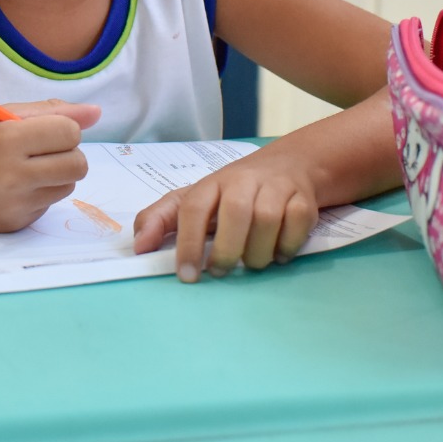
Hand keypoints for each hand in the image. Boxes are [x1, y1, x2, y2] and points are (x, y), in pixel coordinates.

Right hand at [0, 99, 101, 232]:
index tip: (44, 129)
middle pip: (78, 164)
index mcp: (7, 140)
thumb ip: (51, 112)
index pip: (69, 133)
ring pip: (67, 186)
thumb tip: (97, 113)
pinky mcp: (12, 225)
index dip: (63, 128)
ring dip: (55, 174)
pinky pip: (47, 205)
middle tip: (41, 149)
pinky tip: (9, 187)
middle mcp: (11, 176)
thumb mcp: (1, 116)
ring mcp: (13, 205)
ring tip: (23, 167)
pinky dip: (37, 194)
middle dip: (67, 153)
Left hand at [131, 142, 319, 281]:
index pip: (193, 208)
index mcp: (211, 182)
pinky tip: (277, 254)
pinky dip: (287, 246)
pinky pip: (297, 224)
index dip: (188, 243)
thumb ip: (161, 220)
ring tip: (250, 263)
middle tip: (221, 272)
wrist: (287, 166)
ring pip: (268, 221)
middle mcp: (243, 180)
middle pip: (237, 213)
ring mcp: (276, 188)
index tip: (187, 275)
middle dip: (228, 251)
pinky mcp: (303, 199)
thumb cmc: (231, 192)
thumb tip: (139, 248)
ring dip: (258, 253)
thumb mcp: (193, 199)